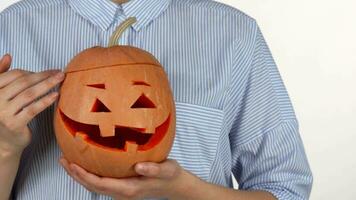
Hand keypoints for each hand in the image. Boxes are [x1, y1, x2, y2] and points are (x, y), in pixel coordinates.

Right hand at [0, 54, 64, 155]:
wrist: (3, 144)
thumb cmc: (5, 115)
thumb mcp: (0, 94)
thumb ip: (2, 75)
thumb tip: (8, 56)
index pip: (13, 74)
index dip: (32, 71)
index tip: (48, 71)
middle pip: (23, 82)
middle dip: (44, 75)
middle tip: (59, 72)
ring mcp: (3, 113)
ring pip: (29, 94)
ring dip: (47, 84)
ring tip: (60, 80)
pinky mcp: (14, 124)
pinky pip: (33, 109)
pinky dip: (45, 100)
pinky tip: (56, 95)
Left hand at [60, 157, 200, 199]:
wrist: (174, 185)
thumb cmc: (170, 176)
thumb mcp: (167, 170)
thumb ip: (154, 169)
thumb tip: (139, 167)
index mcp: (129, 189)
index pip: (100, 184)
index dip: (84, 175)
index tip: (72, 164)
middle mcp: (122, 192)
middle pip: (93, 186)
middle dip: (76, 174)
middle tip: (62, 160)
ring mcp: (121, 191)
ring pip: (95, 185)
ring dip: (81, 174)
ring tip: (68, 161)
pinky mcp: (123, 186)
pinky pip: (102, 181)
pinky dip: (91, 174)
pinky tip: (87, 163)